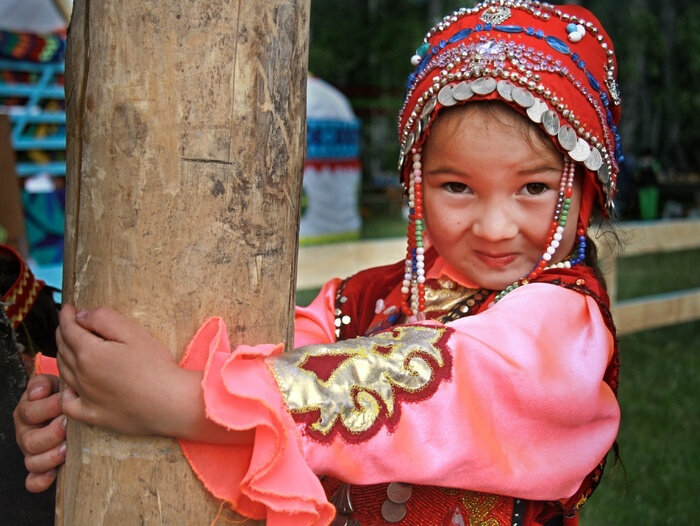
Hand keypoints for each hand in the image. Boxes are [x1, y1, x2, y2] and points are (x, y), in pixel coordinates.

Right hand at [13, 374, 65, 491]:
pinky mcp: (40, 467)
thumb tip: (38, 391)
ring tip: (66, 449)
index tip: (64, 403)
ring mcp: (32, 452)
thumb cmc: (64, 396)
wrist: (73, 408)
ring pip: (32, 461)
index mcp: (28, 411)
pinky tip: (53, 474)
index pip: (30, 412)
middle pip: (30, 440)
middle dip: (51, 433)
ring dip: (49, 457)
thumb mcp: (55, 384)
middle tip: (68, 426)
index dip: (47, 408)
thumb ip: (44, 383)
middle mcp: (26, 432)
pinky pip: (33, 480)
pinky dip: (41, 480)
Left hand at [57, 304, 253, 444]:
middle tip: (69, 324)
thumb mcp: (133, 333)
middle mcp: (80, 375)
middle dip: (63, 333)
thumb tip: (81, 316)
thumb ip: (104, 319)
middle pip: (63, 349)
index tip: (69, 308)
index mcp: (89, 353)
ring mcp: (84, 397)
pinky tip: (73, 386)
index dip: (66, 316)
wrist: (169, 403)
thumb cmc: (155, 366)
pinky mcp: (92, 415)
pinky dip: (65, 392)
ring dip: (64, 356)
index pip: (69, 329)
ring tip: (70, 347)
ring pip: (64, 372)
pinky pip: (68, 403)